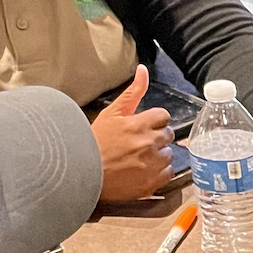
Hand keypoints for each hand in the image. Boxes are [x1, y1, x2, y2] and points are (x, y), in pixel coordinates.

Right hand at [90, 64, 175, 201]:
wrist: (83, 173)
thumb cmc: (94, 143)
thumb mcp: (111, 113)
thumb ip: (132, 92)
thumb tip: (143, 70)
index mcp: (141, 124)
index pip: (164, 116)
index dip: (154, 121)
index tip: (144, 127)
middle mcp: (150, 143)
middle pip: (168, 134)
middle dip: (156, 136)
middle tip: (139, 143)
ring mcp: (152, 164)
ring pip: (169, 154)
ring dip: (159, 154)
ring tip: (139, 157)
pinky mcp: (152, 182)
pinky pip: (168, 173)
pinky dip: (159, 172)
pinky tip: (143, 170)